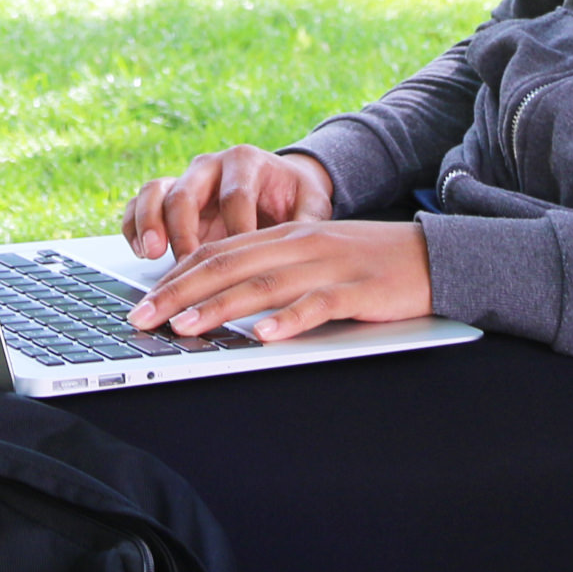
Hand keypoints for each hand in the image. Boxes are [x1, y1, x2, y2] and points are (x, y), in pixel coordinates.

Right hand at [122, 145, 336, 261]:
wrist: (282, 183)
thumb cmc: (296, 197)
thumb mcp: (311, 204)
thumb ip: (308, 223)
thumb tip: (308, 252)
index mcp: (246, 162)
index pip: (235, 196)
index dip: (233, 230)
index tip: (238, 264)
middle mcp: (210, 166)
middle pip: (187, 191)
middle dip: (183, 229)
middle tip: (184, 261)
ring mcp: (185, 179)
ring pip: (155, 191)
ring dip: (149, 222)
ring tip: (151, 253)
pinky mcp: (168, 196)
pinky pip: (139, 203)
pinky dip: (134, 225)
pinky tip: (140, 252)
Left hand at [129, 220, 432, 344]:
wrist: (431, 256)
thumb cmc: (366, 264)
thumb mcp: (312, 258)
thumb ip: (270, 272)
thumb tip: (216, 301)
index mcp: (283, 236)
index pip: (217, 253)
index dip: (175, 278)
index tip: (141, 305)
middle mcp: (298, 244)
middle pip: (228, 266)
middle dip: (179, 294)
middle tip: (142, 319)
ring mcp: (328, 265)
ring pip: (264, 284)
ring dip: (220, 307)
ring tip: (186, 327)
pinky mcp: (357, 289)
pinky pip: (318, 304)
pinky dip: (289, 320)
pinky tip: (265, 335)